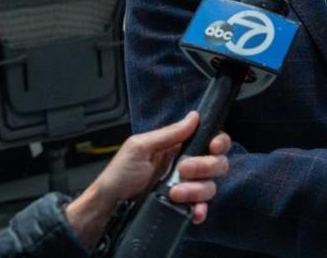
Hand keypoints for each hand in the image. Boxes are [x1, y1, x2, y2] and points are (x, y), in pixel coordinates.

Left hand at [65, 111, 230, 247]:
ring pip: (210, 186)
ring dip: (196, 190)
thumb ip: (169, 133)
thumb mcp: (139, 147)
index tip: (213, 147)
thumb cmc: (118, 175)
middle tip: (182, 170)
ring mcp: (187, 188)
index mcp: (179, 147)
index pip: (212, 140)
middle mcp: (187, 167)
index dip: (219, 142)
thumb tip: (194, 116)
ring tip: (173, 194)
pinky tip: (192, 211)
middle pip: (217, 163)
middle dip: (204, 166)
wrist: (107, 208)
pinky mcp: (183, 208)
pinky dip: (200, 210)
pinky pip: (202, 208)